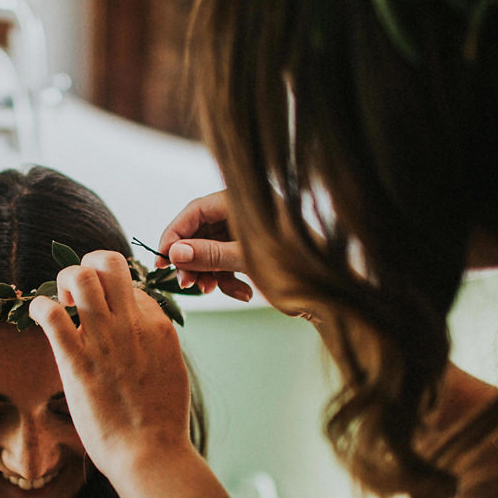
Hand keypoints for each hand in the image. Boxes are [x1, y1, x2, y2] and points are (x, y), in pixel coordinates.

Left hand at [29, 250, 196, 482]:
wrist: (151, 454)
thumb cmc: (161, 422)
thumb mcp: (170, 369)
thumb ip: (154, 344)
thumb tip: (139, 330)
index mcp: (158, 326)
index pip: (130, 284)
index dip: (112, 294)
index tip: (103, 314)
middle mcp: (131, 324)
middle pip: (107, 262)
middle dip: (87, 267)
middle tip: (78, 295)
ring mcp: (104, 340)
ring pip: (79, 276)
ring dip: (63, 282)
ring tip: (63, 305)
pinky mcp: (77, 361)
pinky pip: (51, 313)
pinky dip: (39, 306)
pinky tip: (38, 316)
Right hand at [161, 191, 326, 324]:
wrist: (335, 295)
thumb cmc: (298, 270)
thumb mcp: (248, 261)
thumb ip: (209, 254)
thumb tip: (174, 252)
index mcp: (245, 203)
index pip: (195, 211)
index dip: (174, 234)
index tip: (161, 260)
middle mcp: (246, 213)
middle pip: (201, 231)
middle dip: (191, 258)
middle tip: (184, 282)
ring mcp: (251, 233)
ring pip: (212, 249)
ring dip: (208, 272)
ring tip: (209, 291)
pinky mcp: (256, 252)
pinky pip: (229, 262)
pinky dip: (228, 279)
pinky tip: (241, 293)